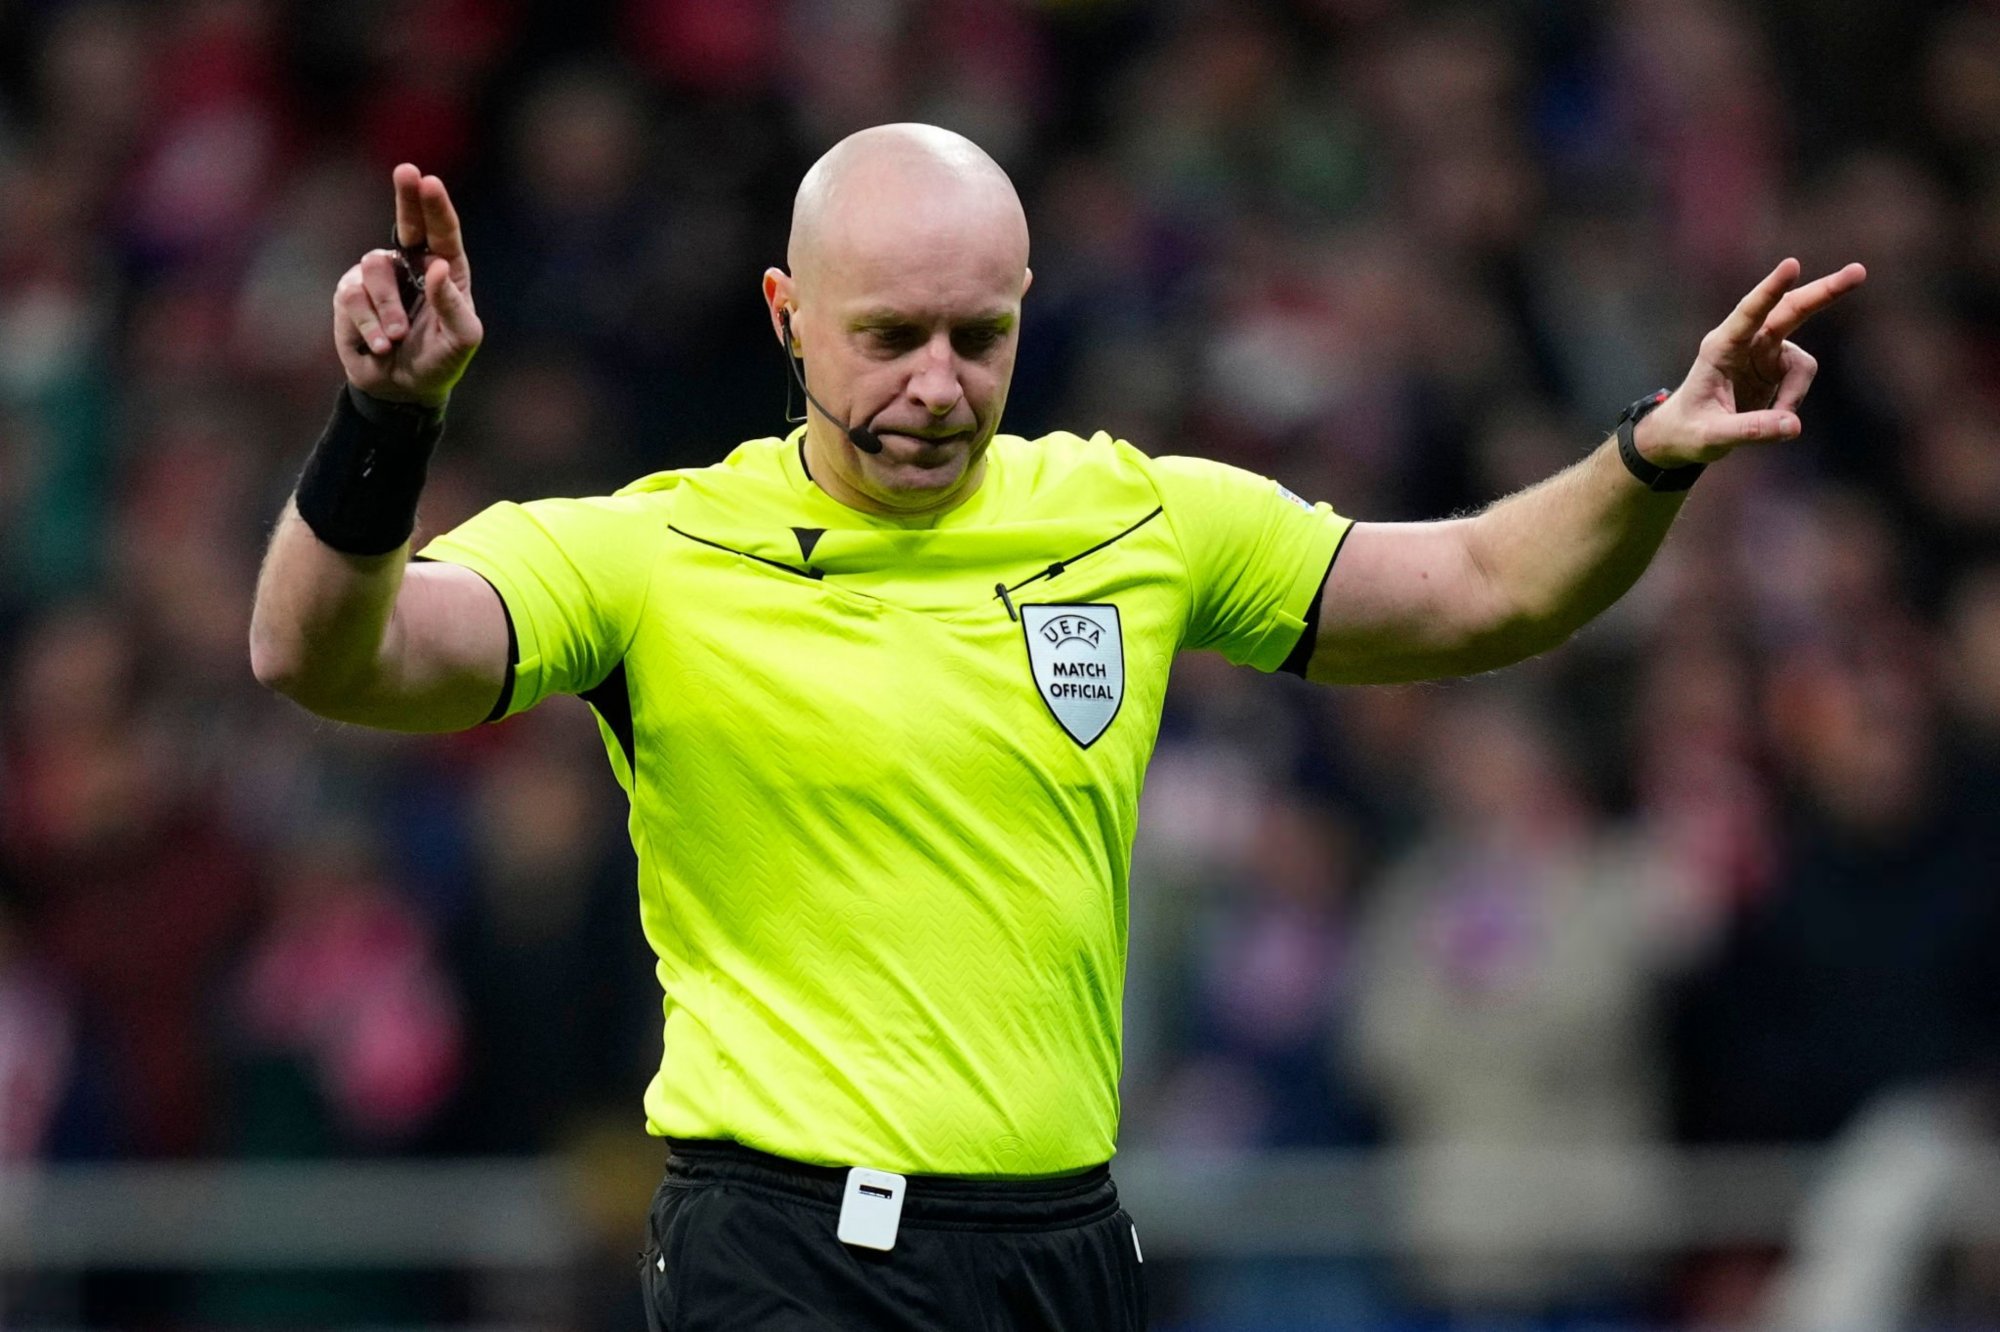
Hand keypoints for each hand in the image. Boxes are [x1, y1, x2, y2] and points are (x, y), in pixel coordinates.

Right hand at [333, 164, 482, 407]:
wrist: (403, 390)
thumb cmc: (440, 360)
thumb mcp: (461, 340)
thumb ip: (454, 305)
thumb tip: (435, 267)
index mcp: (445, 270)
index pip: (443, 232)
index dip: (435, 206)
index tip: (428, 181)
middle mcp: (411, 265)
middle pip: (407, 222)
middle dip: (406, 196)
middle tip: (406, 171)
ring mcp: (378, 277)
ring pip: (375, 268)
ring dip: (389, 308)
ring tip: (397, 338)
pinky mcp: (350, 295)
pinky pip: (354, 298)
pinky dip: (369, 325)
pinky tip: (380, 345)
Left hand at [1635, 257, 1867, 467]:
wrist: (1683, 434)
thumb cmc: (1688, 430)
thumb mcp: (1711, 437)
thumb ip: (1749, 431)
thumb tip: (1793, 425)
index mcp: (1720, 347)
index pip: (1748, 313)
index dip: (1770, 289)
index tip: (1791, 265)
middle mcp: (1745, 342)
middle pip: (1791, 311)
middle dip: (1824, 292)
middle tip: (1859, 271)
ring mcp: (1765, 352)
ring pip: (1803, 362)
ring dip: (1795, 392)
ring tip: (1771, 421)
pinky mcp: (1778, 366)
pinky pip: (1801, 381)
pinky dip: (1793, 401)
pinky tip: (1773, 417)